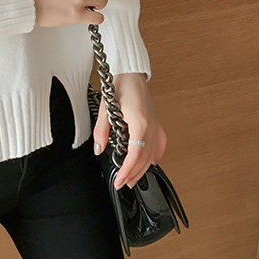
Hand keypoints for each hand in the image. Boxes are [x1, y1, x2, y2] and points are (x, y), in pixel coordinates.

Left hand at [92, 73, 166, 189]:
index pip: (135, 155)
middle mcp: (151, 126)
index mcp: (140, 123)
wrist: (131, 73)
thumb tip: (99, 149)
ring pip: (153, 154)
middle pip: (145, 158)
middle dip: (134, 174)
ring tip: (132, 179)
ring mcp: (156, 125)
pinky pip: (160, 145)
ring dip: (143, 169)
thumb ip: (102, 131)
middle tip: (123, 184)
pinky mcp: (156, 123)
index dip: (127, 171)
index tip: (119, 180)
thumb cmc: (120, 86)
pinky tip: (151, 163)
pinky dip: (155, 156)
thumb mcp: (105, 108)